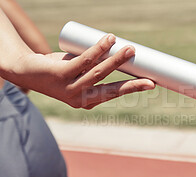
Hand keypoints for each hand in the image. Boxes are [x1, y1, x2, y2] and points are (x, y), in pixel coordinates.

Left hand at [11, 34, 154, 108]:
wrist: (27, 70)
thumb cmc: (60, 70)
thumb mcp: (81, 72)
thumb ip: (98, 66)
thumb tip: (122, 51)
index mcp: (89, 101)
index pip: (115, 94)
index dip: (134, 88)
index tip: (151, 84)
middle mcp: (81, 99)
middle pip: (111, 90)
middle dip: (133, 85)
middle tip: (151, 79)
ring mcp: (70, 89)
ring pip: (99, 73)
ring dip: (116, 60)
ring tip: (130, 49)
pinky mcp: (61, 75)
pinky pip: (84, 60)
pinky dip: (98, 49)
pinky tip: (108, 40)